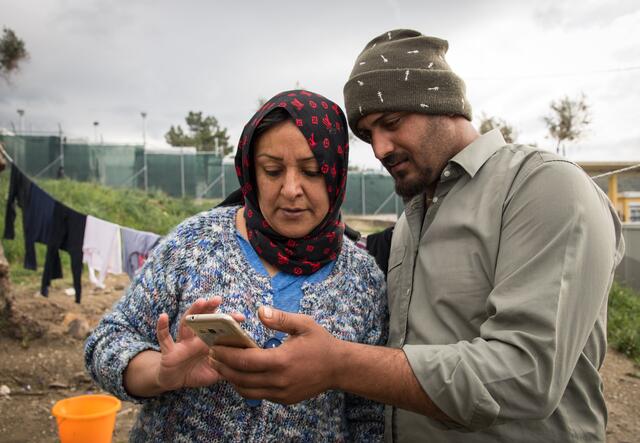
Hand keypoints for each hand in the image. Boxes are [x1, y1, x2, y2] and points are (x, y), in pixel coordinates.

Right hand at [155, 297, 244, 391]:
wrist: (173, 381)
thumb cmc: (195, 373)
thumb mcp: (214, 372)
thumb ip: (227, 369)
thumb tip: (245, 368)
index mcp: (206, 341)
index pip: (217, 327)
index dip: (228, 321)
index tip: (241, 317)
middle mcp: (194, 338)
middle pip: (202, 319)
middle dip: (209, 308)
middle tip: (218, 299)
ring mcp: (181, 342)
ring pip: (186, 324)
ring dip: (193, 312)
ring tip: (200, 301)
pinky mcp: (168, 351)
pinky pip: (164, 338)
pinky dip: (162, 327)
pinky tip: (163, 316)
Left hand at [212, 306, 340, 403]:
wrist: (339, 368)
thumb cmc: (321, 343)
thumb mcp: (303, 324)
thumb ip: (280, 318)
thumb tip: (259, 311)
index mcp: (282, 360)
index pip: (245, 360)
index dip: (226, 355)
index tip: (214, 347)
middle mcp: (279, 380)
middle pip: (241, 378)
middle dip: (222, 367)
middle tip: (211, 356)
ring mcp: (281, 393)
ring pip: (246, 390)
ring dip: (231, 379)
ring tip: (221, 366)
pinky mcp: (284, 399)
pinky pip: (258, 395)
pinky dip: (245, 386)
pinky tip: (240, 374)